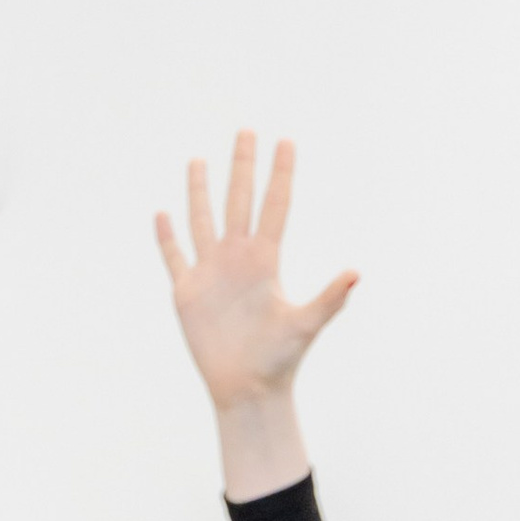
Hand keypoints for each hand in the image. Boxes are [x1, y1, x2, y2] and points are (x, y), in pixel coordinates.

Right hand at [155, 134, 357, 495]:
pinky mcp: (188, 293)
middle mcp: (238, 259)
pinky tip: (162, 214)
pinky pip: (175, 257)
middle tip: (246, 131)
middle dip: (242, 166)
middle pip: (239, 201)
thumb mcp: (305, 325)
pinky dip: (166, 237)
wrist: (248, 389)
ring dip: (200, 191)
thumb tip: (356, 273)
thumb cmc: (280, 360)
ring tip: (199, 160)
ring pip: (203, 220)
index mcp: (266, 261)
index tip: (286, 141)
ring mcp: (212, 273)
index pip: (275, 206)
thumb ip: (329, 298)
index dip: (280, 174)